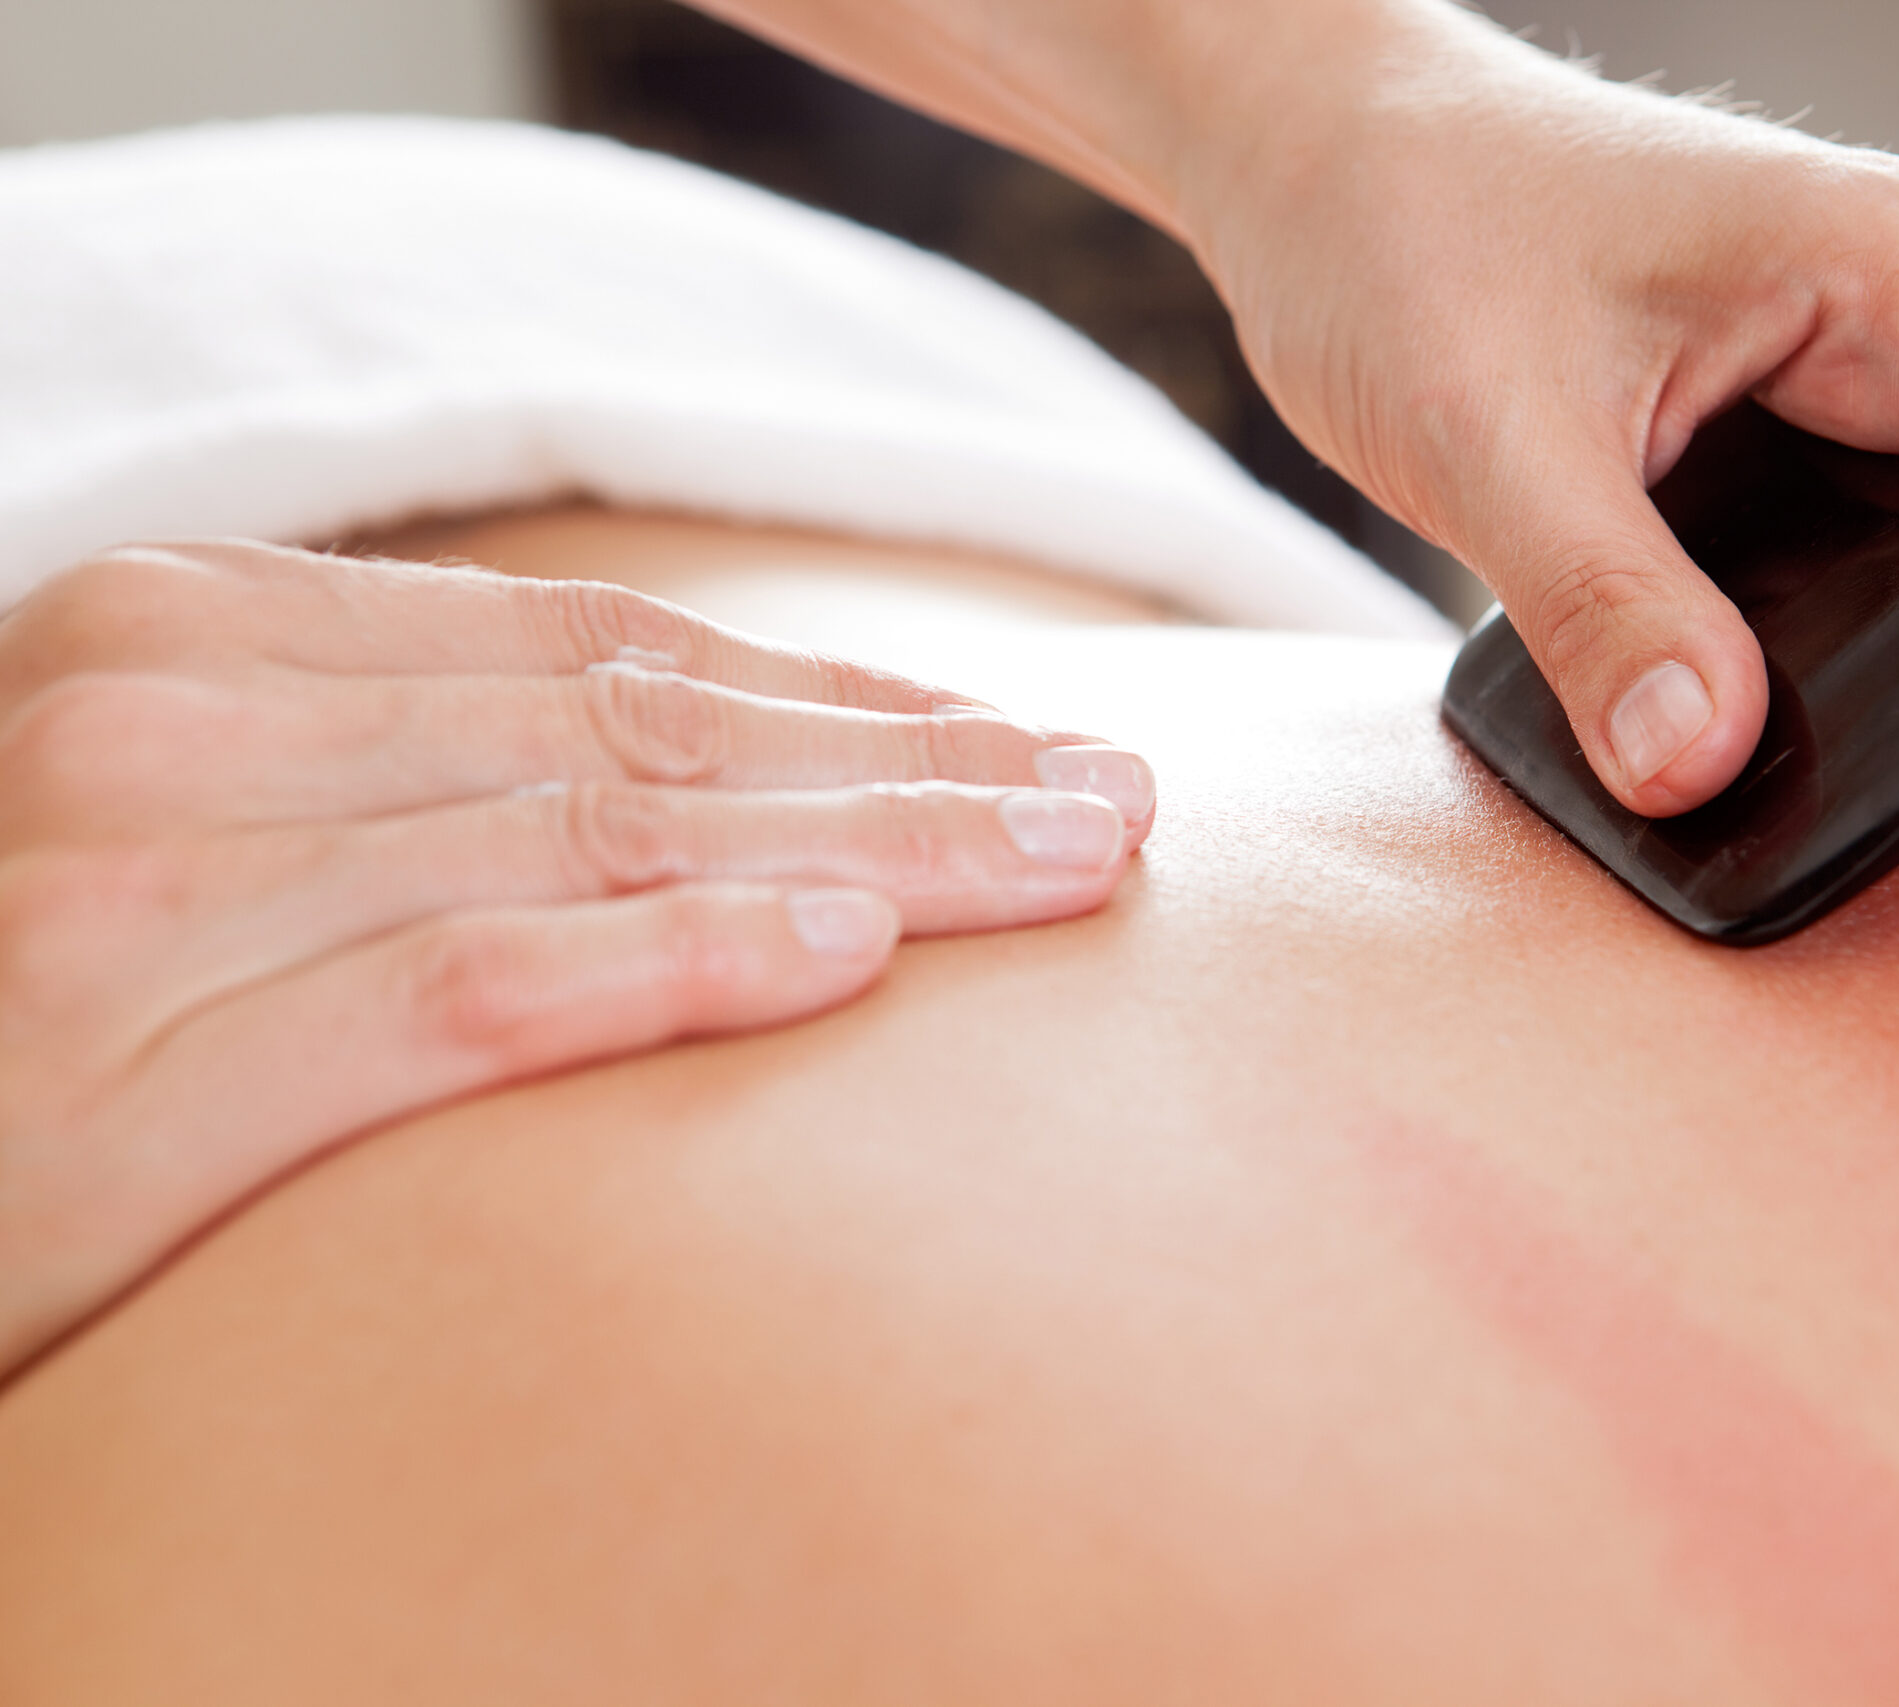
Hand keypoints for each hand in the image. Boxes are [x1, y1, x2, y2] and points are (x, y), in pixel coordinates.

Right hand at [0, 541, 1154, 1378]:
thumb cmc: (44, 1010)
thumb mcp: (222, 838)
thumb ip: (423, 785)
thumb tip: (727, 798)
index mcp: (199, 636)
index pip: (606, 659)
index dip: (847, 704)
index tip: (1030, 745)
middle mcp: (164, 719)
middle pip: (639, 739)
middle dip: (911, 773)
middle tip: (1116, 807)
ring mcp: (137, 884)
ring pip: (591, 841)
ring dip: (864, 856)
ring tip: (1064, 871)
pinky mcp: (127, 1071)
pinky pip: (461, 993)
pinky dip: (669, 965)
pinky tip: (846, 962)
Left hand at [1180, 5, 1898, 813]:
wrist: (1320, 154)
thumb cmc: (1402, 226)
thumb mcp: (1487, 436)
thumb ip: (1601, 607)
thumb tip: (1701, 768)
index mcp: (1895, 269)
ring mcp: (1862, 364)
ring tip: (1844, 766)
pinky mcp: (1798, 416)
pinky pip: (1897, 543)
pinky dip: (1871, 633)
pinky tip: (1776, 704)